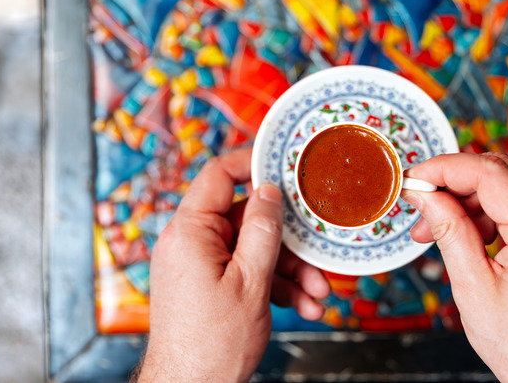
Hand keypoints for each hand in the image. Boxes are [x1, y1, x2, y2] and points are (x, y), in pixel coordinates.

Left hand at [138, 148, 330, 381]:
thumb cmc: (211, 345)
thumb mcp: (251, 281)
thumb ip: (263, 230)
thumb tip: (270, 191)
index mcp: (190, 232)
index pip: (218, 175)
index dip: (252, 163)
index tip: (283, 162)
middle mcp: (190, 243)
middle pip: (247, 220)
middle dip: (288, 241)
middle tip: (317, 254)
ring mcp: (199, 265)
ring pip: (252, 250)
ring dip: (289, 270)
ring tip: (317, 293)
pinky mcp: (208, 285)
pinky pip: (245, 272)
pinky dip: (274, 286)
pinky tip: (302, 305)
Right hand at [401, 153, 507, 382]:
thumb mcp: (473, 290)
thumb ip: (449, 231)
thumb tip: (426, 195)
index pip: (490, 174)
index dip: (445, 169)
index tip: (415, 178)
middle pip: (503, 170)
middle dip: (456, 182)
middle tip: (423, 205)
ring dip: (473, 196)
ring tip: (442, 228)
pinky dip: (496, 208)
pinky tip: (473, 233)